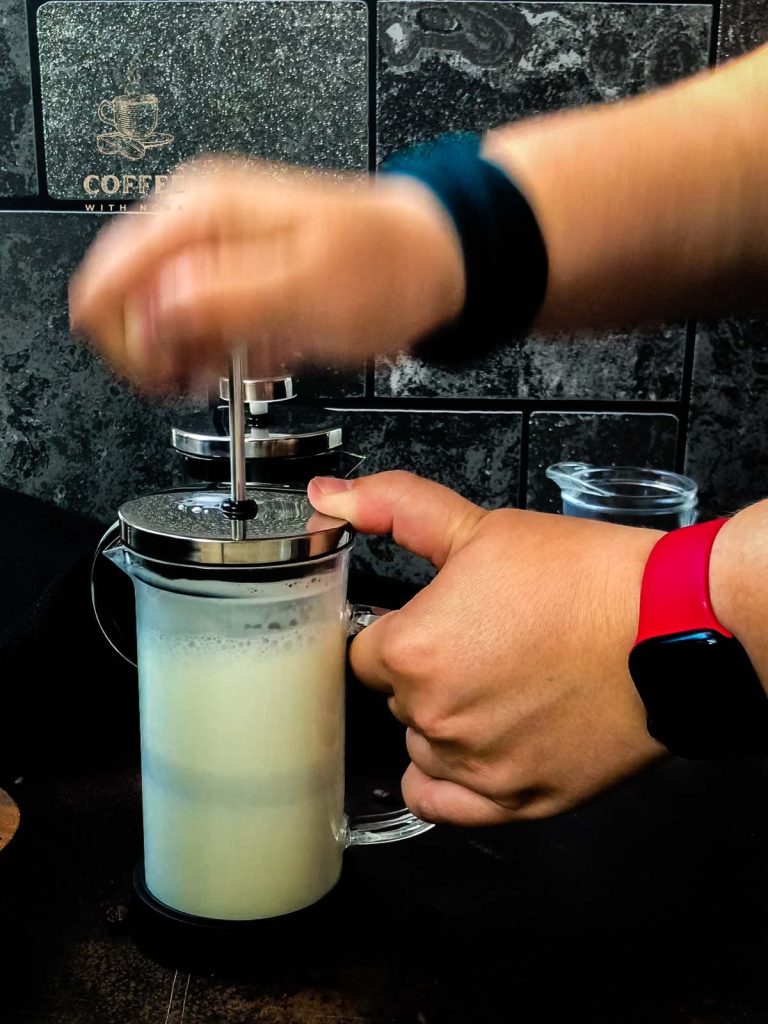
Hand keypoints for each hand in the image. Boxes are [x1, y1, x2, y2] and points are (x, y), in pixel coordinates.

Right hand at [68, 158, 463, 389]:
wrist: (427, 263)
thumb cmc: (385, 267)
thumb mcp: (306, 291)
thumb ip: (222, 301)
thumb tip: (153, 315)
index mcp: (203, 212)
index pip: (111, 277)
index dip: (126, 339)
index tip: (160, 373)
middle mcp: (196, 221)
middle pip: (121, 296)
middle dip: (149, 350)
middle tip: (191, 379)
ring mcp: (211, 247)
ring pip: (152, 314)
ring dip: (177, 356)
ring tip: (221, 373)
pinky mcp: (228, 275)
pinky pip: (188, 320)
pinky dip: (203, 351)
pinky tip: (232, 363)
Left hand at [308, 471, 665, 825]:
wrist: (669, 627)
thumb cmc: (583, 580)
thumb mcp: (479, 527)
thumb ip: (393, 508)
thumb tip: (330, 495)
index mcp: (412, 651)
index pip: (363, 653)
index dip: (398, 634)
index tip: (433, 625)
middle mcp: (434, 716)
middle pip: (397, 698)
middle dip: (424, 673)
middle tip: (480, 645)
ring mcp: (474, 765)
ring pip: (423, 745)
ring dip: (444, 723)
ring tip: (499, 687)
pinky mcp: (517, 799)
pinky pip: (445, 804)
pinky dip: (451, 779)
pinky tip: (478, 747)